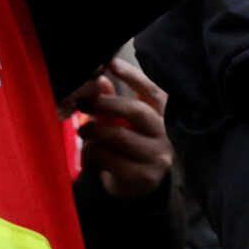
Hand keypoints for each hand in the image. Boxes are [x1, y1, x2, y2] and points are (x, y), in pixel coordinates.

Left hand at [78, 55, 171, 201]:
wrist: (135, 185)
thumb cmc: (126, 144)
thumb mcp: (121, 120)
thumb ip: (111, 100)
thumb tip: (97, 78)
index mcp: (162, 115)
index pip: (154, 91)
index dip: (133, 75)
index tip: (110, 62)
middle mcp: (166, 134)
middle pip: (136, 111)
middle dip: (105, 104)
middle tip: (82, 103)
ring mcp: (158, 156)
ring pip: (119, 136)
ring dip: (93, 130)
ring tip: (82, 130)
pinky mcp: (146, 176)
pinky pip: (111, 159)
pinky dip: (94, 152)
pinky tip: (90, 151)